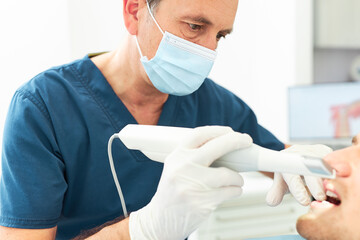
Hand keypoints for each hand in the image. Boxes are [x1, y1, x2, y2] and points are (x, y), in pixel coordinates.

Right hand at [129, 126, 252, 239]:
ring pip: (228, 174)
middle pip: (217, 147)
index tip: (231, 131)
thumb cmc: (174, 190)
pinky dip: (235, 191)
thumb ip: (194, 156)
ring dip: (237, 178)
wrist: (161, 219)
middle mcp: (183, 168)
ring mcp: (193, 186)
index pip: (199, 134)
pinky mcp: (203, 202)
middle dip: (236, 141)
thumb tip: (225, 144)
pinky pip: (230, 192)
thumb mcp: (176, 167)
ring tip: (235, 181)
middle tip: (246, 140)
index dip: (218, 130)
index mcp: (176, 156)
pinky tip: (230, 192)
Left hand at [266, 144, 332, 205]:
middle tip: (320, 197)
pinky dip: (334, 173)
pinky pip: (332, 161)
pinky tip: (335, 182)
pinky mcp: (325, 151)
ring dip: (327, 180)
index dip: (297, 189)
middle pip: (307, 169)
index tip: (304, 201)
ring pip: (322, 165)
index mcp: (285, 162)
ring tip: (329, 192)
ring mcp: (312, 151)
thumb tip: (271, 201)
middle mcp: (298, 154)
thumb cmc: (290, 172)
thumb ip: (276, 192)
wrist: (298, 157)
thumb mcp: (281, 182)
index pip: (290, 175)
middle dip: (315, 185)